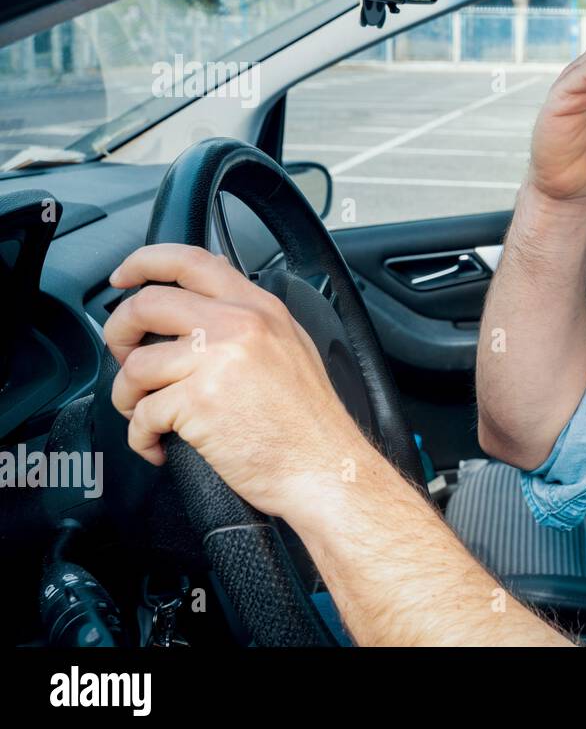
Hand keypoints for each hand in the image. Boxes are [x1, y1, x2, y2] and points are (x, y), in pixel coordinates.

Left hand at [103, 243, 374, 521]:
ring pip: (136, 365)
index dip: (145, 263)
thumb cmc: (309, 421)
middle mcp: (239, 325)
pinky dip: (141, 436)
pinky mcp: (199, 402)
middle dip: (119, 332)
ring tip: (146, 414)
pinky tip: (161, 445)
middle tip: (123, 354)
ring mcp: (217, 361)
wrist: (324, 466)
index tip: (123, 278)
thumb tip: (204, 303)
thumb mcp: (291, 347)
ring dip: (128, 396)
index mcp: (260, 309)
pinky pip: (142, 414)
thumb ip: (251, 319)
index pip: (191, 261)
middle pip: (147, 305)